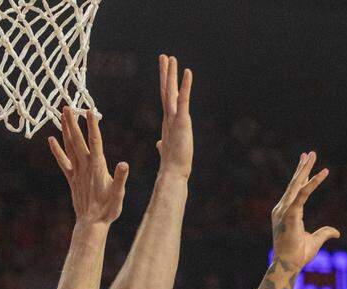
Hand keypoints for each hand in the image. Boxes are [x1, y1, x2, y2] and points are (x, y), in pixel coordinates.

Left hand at [48, 107, 128, 225]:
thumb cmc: (108, 210)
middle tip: (68, 105)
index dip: (92, 126)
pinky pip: (62, 161)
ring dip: (66, 130)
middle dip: (73, 122)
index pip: (95, 142)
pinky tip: (51, 139)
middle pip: (77, 140)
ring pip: (69, 147)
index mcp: (98, 167)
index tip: (89, 111)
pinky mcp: (72, 178)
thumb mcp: (118, 194)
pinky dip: (56, 150)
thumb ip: (120, 178)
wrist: (92, 224)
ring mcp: (76, 172)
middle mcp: (85, 166)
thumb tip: (124, 164)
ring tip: (62, 115)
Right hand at [157, 54, 193, 178]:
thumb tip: (159, 145)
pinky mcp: (182, 121)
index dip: (164, 85)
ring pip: (170, 91)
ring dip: (170, 74)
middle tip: (164, 56)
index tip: (164, 73)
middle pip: (166, 91)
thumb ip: (163, 145)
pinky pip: (184, 99)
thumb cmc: (172, 165)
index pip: (166, 100)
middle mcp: (169, 118)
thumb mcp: (167, 150)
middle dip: (165, 73)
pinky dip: (185, 85)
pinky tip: (187, 72)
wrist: (173, 173)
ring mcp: (174, 118)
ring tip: (170, 57)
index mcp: (168, 123)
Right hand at [271, 152, 340, 270]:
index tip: (306, 162)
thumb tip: (336, 232)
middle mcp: (282, 208)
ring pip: (296, 185)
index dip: (301, 176)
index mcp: (286, 213)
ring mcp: (285, 210)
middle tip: (309, 152)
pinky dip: (313, 182)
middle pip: (294, 183)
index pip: (294, 190)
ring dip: (305, 168)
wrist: (288, 265)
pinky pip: (303, 194)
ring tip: (312, 154)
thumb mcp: (315, 241)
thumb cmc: (298, 255)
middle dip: (302, 167)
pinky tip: (323, 172)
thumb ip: (324, 233)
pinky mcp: (291, 214)